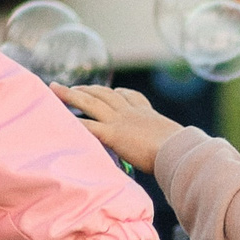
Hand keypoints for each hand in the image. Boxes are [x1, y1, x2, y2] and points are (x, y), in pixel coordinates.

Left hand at [61, 84, 182, 172]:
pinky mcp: (113, 134)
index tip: (111, 92)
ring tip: (57, 89)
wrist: (179, 150)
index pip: (130, 97)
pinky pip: (88, 126)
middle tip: (71, 87)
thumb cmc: (183, 150)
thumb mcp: (175, 142)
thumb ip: (168, 144)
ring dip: (72, 95)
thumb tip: (178, 153)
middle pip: (104, 94)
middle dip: (87, 88)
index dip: (118, 93)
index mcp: (147, 113)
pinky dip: (73, 122)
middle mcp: (131, 112)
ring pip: (91, 102)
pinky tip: (59, 119)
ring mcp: (121, 121)